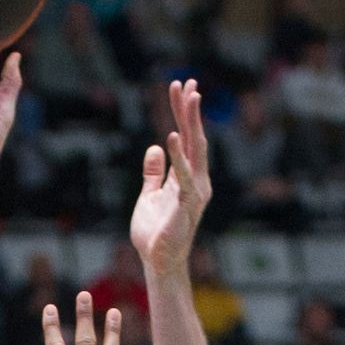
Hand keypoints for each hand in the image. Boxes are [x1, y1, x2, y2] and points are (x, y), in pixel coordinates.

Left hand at [129, 78, 210, 274]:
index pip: (185, 137)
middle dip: (190, 109)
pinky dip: (178, 157)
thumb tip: (154, 149)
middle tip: (188, 82)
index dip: (182, 113)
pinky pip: (183, 176)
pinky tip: (171, 136)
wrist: (158, 263)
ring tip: (189, 96)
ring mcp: (195, 191)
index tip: (179, 87)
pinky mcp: (186, 205)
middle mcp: (196, 180)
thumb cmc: (155, 234)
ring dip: (191, 121)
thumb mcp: (148, 196)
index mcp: (187, 177)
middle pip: (193, 137)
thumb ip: (153, 173)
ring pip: (195, 149)